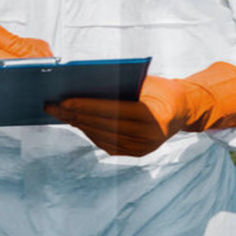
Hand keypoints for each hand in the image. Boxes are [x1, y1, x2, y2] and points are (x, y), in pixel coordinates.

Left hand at [45, 62, 235, 156]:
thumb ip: (121, 85)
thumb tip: (84, 84)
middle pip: (104, 126)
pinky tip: (75, 121)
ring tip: (58, 113)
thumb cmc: (162, 89)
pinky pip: (106, 144)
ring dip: (78, 125)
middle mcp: (149, 138)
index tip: (64, 101)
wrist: (184, 109)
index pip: (114, 112)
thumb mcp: (145, 81)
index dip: (88, 107)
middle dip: (75, 116)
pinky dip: (89, 132)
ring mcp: (143, 149)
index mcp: (154, 117)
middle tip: (52, 106)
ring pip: (102, 137)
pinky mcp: (136, 154)